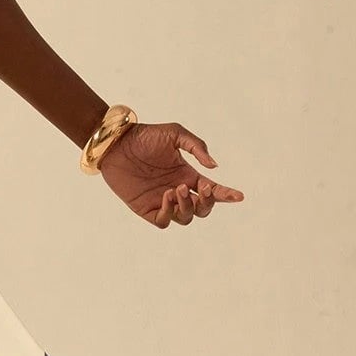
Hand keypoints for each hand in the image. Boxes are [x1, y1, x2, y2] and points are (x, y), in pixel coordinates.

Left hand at [96, 120, 244, 228]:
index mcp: (187, 175)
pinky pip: (164, 221)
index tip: (239, 196)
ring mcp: (162, 200)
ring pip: (186, 217)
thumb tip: (214, 166)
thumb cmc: (144, 136)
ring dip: (187, 206)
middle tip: (198, 188)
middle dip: (207, 203)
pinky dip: (170, 213)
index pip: (212, 190)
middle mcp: (177, 190)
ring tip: (176, 188)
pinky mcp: (145, 208)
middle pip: (202, 209)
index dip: (227, 195)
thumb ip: (197, 147)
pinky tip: (166, 195)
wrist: (116, 143)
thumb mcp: (175, 134)